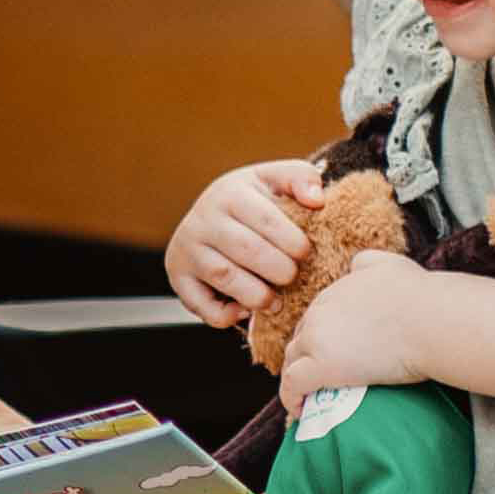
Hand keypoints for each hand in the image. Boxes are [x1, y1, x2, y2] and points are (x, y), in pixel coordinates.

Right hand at [164, 158, 321, 326]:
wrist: (208, 216)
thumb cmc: (252, 201)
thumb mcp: (274, 180)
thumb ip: (301, 178)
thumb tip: (316, 200)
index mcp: (229, 192)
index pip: (267, 220)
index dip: (294, 242)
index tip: (305, 253)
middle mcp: (202, 220)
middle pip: (247, 249)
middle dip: (279, 269)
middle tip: (292, 276)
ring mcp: (186, 249)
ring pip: (225, 277)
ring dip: (257, 295)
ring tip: (276, 301)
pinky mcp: (178, 277)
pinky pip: (202, 304)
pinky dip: (226, 315)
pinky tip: (244, 310)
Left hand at [270, 255, 439, 402]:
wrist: (432, 321)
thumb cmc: (421, 297)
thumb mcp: (390, 265)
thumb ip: (368, 263)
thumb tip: (354, 267)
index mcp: (336, 291)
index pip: (317, 317)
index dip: (321, 337)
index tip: (332, 355)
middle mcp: (321, 311)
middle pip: (301, 338)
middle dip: (307, 357)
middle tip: (321, 379)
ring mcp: (318, 338)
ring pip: (292, 360)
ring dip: (298, 378)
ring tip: (310, 398)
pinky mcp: (322, 366)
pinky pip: (292, 385)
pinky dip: (291, 398)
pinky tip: (302, 411)